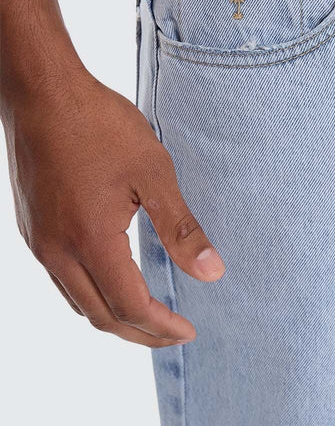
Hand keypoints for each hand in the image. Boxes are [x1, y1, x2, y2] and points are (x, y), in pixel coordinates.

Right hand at [3, 67, 224, 346]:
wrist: (42, 92)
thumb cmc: (99, 125)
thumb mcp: (153, 173)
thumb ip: (181, 228)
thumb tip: (211, 273)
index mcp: (91, 241)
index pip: (131, 306)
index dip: (162, 327)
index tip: (188, 332)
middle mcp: (57, 251)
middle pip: (101, 316)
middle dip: (140, 334)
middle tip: (173, 334)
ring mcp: (39, 241)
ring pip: (78, 302)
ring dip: (114, 317)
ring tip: (147, 316)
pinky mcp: (30, 228)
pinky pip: (61, 280)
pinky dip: (91, 294)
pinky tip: (112, 280)